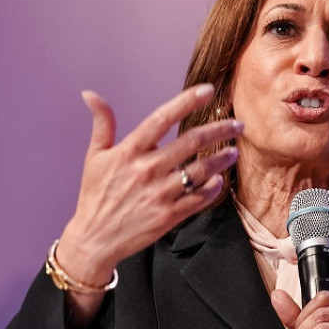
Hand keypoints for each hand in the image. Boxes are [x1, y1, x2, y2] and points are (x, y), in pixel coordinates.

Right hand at [56, 85, 241, 319]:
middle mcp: (147, 170)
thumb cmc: (95, 196)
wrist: (94, 238)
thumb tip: (91, 94)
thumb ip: (102, 124)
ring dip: (222, 159)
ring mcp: (159, 194)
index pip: (163, 118)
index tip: (208, 91)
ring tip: (234, 152)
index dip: (187, 102)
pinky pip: (198, 199)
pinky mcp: (168, 216)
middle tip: (237, 124)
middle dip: (220, 130)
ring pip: (200, 171)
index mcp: (129, 151)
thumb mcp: (94, 157)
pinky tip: (219, 180)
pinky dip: (212, 189)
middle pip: (192, 142)